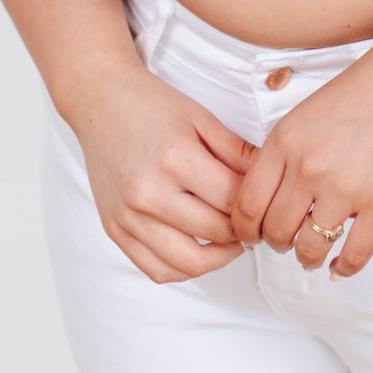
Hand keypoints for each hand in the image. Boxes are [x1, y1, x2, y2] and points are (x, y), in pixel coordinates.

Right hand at [67, 62, 259, 283]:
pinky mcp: (115, 230)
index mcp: (174, 158)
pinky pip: (157, 270)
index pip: (231, 200)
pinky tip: (200, 249)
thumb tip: (271, 181)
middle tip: (256, 222)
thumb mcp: (202, 118)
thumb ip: (238, 152)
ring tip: (232, 240)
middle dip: (243, 231)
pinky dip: (184, 269)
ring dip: (219, 258)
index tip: (267, 201)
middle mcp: (148, 193)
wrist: (100, 102)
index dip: (257, 204)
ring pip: (187, 264)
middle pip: (214, 233)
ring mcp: (128, 217)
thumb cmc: (152, 105)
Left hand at [229, 44, 372, 278]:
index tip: (253, 235)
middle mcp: (309, 167)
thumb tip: (268, 198)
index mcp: (285, 141)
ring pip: (310, 249)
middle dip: (276, 244)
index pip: (247, 205)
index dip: (245, 229)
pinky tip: (340, 264)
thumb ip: (284, 154)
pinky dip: (344, 267)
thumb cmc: (364, 89)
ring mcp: (347, 188)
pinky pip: (355, 255)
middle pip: (275, 232)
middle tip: (285, 242)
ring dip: (307, 258)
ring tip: (312, 254)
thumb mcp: (306, 113)